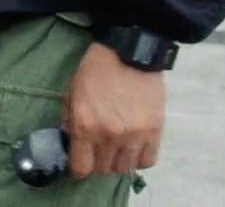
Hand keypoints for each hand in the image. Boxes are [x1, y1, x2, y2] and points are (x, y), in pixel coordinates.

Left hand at [63, 42, 164, 177]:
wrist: (128, 54)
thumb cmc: (95, 70)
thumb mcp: (71, 93)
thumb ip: (69, 120)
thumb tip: (71, 142)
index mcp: (85, 126)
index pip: (81, 167)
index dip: (78, 168)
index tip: (79, 161)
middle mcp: (109, 136)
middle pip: (103, 169)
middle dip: (96, 162)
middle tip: (96, 150)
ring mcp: (134, 136)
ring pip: (125, 169)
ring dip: (117, 161)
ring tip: (115, 148)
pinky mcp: (154, 132)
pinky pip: (147, 161)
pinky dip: (138, 158)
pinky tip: (132, 147)